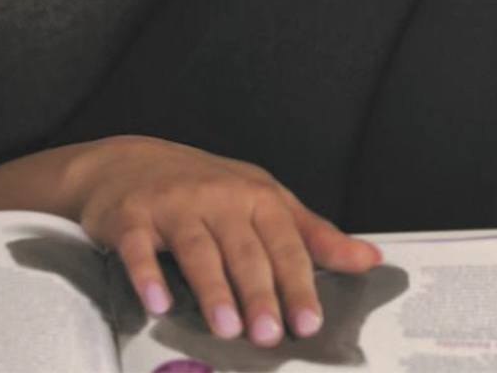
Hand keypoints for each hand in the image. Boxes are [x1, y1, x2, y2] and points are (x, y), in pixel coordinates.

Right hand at [67, 134, 381, 346]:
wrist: (128, 162)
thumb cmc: (204, 187)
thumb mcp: (262, 199)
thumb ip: (312, 234)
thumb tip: (368, 258)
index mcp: (254, 195)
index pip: (283, 241)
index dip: (297, 282)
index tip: (309, 321)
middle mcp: (216, 196)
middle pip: (242, 248)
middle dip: (258, 292)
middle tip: (268, 334)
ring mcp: (172, 204)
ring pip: (197, 248)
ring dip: (212, 289)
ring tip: (226, 327)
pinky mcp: (131, 216)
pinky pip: (139, 246)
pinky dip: (147, 273)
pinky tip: (157, 302)